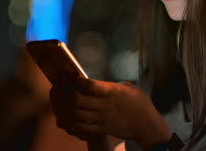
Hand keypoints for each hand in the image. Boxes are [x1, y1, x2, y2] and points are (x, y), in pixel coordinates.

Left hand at [50, 77, 170, 148]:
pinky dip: (71, 125)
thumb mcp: (127, 87)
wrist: (148, 124)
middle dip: (63, 94)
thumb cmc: (139, 102)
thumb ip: (109, 85)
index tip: (67, 77)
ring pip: (75, 115)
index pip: (88, 85)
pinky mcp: (102, 130)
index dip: (74, 80)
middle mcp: (104, 105)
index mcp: (111, 91)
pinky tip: (66, 119)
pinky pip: (82, 129)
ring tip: (58, 104)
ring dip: (63, 110)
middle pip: (76, 100)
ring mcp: (102, 118)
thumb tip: (93, 84)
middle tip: (58, 90)